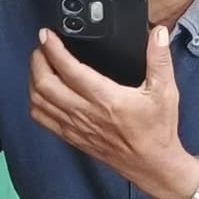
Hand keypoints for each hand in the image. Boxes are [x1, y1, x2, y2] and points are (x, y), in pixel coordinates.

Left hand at [30, 26, 198, 198]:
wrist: (152, 165)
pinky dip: (35, 101)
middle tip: (41, 46)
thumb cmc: (158, 129)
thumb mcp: (165, 91)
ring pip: (39, 101)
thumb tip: (159, 33)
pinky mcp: (72, 137)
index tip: (46, 35)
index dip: (53, 49)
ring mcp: (75, 127)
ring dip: (33, 79)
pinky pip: (42, 119)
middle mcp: (86, 113)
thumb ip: (160, 59)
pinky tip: (40, 91)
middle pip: (44, 84)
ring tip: (39, 63)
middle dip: (37, 60)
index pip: (69, 70)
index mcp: (107, 99)